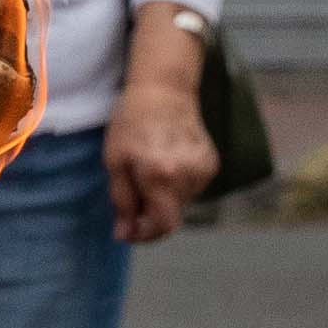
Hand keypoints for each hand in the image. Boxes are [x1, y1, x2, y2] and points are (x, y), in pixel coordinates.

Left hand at [107, 76, 220, 243]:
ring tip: (151, 168)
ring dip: (165, 197)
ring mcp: (204, 171)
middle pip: (172, 215)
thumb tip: (125, 236)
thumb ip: (122, 201)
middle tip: (134, 190)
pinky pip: (193, 187)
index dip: (147, 234)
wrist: (164, 92)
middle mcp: (187, 177)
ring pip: (182, 202)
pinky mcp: (212, 165)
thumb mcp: (115, 161)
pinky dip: (178, 184)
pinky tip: (168, 162)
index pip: (164, 226)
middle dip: (151, 212)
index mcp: (160, 177)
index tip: (130, 232)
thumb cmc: (131, 124)